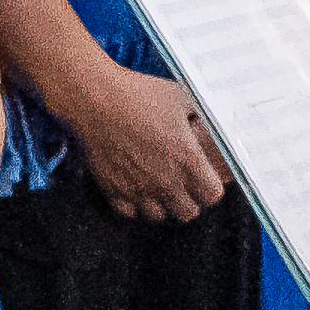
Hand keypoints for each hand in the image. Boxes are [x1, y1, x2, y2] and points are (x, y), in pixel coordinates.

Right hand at [68, 67, 230, 225]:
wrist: (97, 98)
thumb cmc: (137, 94)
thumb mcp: (180, 96)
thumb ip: (198, 114)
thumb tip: (208, 118)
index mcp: (186, 157)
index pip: (212, 194)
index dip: (212, 187)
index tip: (208, 180)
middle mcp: (164, 178)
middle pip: (188, 212)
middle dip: (191, 200)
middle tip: (186, 186)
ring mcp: (138, 186)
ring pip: (159, 215)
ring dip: (162, 204)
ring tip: (161, 189)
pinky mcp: (113, 188)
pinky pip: (129, 211)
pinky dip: (134, 204)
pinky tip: (136, 188)